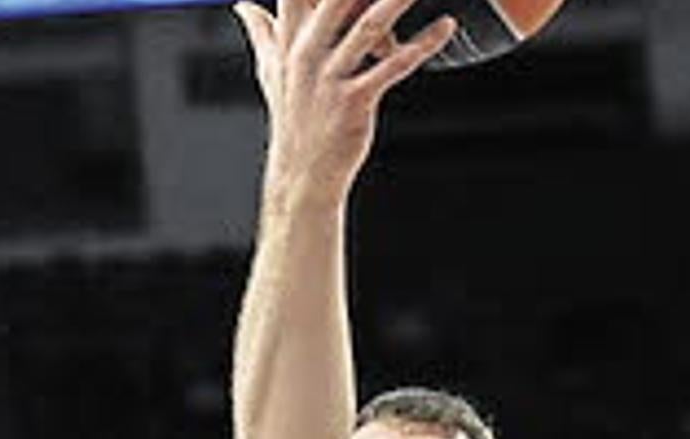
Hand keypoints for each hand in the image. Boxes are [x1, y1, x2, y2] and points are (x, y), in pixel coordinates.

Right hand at [232, 0, 455, 200]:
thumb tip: (243, 4)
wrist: (304, 171)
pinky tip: (445, 27)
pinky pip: (394, 67)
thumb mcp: (272, 71)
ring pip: (366, 26)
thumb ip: (262, 32)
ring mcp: (330, 77)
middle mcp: (306, 52)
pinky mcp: (355, 101)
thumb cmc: (295, 119)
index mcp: (289, 39)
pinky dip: (422, 45)